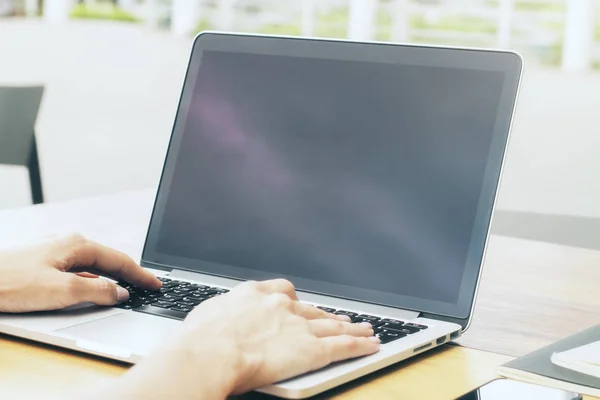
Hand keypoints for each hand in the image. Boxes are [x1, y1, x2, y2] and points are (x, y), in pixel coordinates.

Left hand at [0, 234, 160, 312]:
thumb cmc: (10, 282)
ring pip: (92, 266)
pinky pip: (77, 270)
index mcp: (77, 244)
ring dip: (109, 278)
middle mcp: (68, 243)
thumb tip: (120, 293)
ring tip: (126, 289)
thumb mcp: (62, 291)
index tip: (157, 284)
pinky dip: (91, 280)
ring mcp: (54, 251)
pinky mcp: (42, 262)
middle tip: (147, 287)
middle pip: (108, 260)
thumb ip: (98, 291)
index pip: (120, 260)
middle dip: (129, 274)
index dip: (141, 275)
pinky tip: (92, 289)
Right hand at [116, 279, 379, 398]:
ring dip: (351, 327)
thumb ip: (224, 314)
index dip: (295, 301)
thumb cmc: (199, 339)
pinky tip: (371, 344)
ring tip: (365, 329)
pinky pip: (343, 345)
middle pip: (312, 309)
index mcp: (254, 295)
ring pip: (332, 324)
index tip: (299, 304)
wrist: (209, 352)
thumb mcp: (207, 315)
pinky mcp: (311, 347)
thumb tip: (218, 320)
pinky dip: (360, 345)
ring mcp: (298, 325)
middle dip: (327, 314)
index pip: (283, 292)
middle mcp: (280, 305)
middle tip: (340, 318)